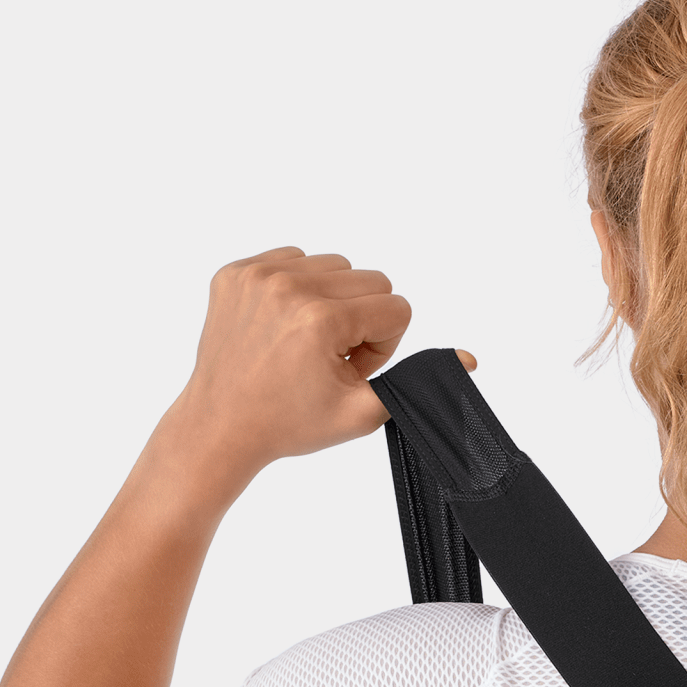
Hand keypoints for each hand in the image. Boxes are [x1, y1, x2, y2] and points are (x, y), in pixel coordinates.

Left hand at [172, 246, 413, 472]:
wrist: (219, 427)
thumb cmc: (288, 423)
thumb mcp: (363, 413)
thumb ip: (417, 381)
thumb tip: (467, 358)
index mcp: (321, 320)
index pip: (396, 308)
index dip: (383, 345)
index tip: (351, 368)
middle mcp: (289, 287)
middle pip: (370, 280)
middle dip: (362, 320)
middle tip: (331, 356)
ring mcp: (257, 275)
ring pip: (335, 265)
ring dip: (333, 299)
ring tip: (308, 339)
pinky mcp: (235, 273)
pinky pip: (294, 259)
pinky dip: (300, 288)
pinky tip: (285, 324)